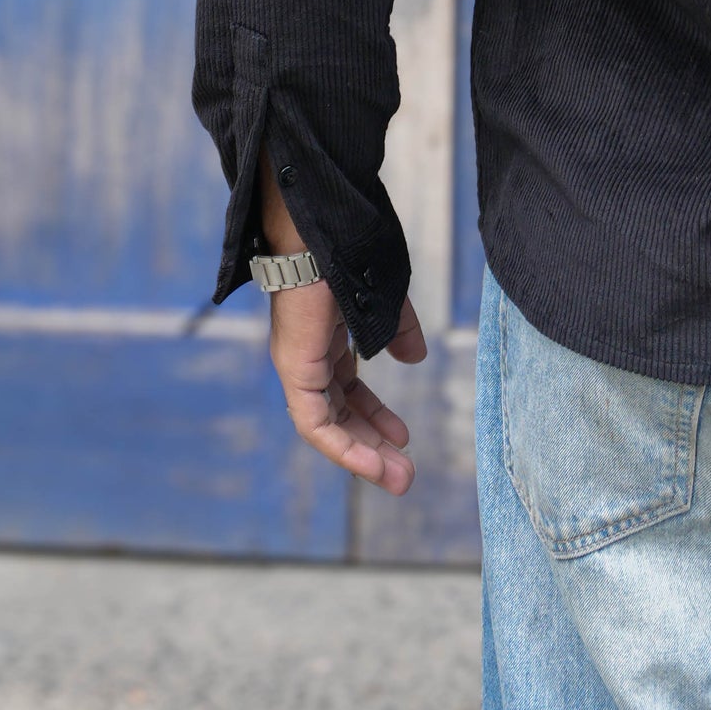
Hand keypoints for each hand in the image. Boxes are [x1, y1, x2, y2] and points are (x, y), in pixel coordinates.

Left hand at [259, 156, 425, 493]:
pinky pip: (315, 423)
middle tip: (403, 477)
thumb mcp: (386, 303)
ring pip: (328, 427)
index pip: (349, 392)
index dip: (375, 418)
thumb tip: (414, 358)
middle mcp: (309, 358)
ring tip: (396, 479)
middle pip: (340, 415)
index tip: (404, 439)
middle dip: (372, 447)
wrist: (320, 230)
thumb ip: (400, 331)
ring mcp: (300, 366)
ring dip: (361, 457)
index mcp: (326, 340)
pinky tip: (370, 463)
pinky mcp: (295, 371)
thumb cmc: (350, 255)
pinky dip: (342, 447)